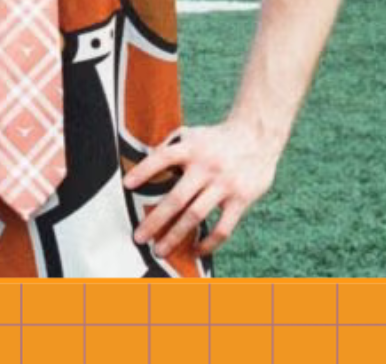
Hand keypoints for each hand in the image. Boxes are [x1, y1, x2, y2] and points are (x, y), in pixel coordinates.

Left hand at [124, 119, 280, 260]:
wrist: (258, 135)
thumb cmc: (217, 138)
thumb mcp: (194, 135)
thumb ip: (171, 147)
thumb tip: (143, 163)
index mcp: (192, 148)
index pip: (163, 157)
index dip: (144, 170)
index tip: (127, 185)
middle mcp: (207, 166)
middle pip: (177, 198)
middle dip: (155, 220)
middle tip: (139, 237)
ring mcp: (225, 184)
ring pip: (196, 216)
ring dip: (175, 236)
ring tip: (160, 250)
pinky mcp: (241, 198)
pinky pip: (223, 227)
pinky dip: (209, 243)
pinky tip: (195, 250)